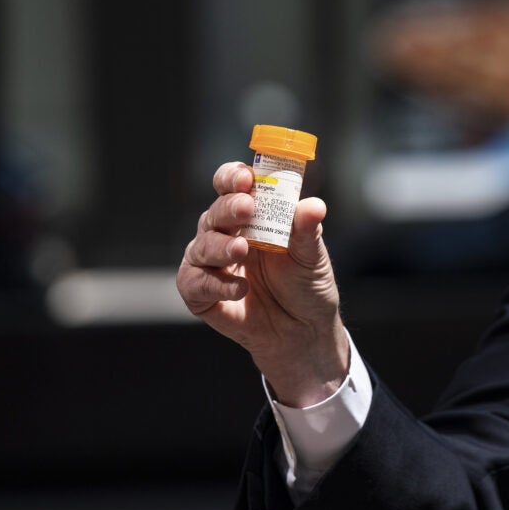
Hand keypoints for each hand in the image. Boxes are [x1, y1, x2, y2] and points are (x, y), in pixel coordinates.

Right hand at [177, 162, 349, 406]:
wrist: (303, 332)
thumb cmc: (306, 287)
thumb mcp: (312, 257)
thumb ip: (307, 231)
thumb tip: (313, 206)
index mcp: (252, 216)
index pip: (232, 185)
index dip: (233, 177)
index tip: (245, 179)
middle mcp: (227, 234)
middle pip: (215, 212)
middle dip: (229, 208)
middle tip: (247, 209)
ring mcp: (212, 264)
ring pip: (201, 246)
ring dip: (220, 246)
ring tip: (241, 251)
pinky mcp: (201, 293)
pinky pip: (194, 282)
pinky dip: (215, 284)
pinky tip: (240, 289)